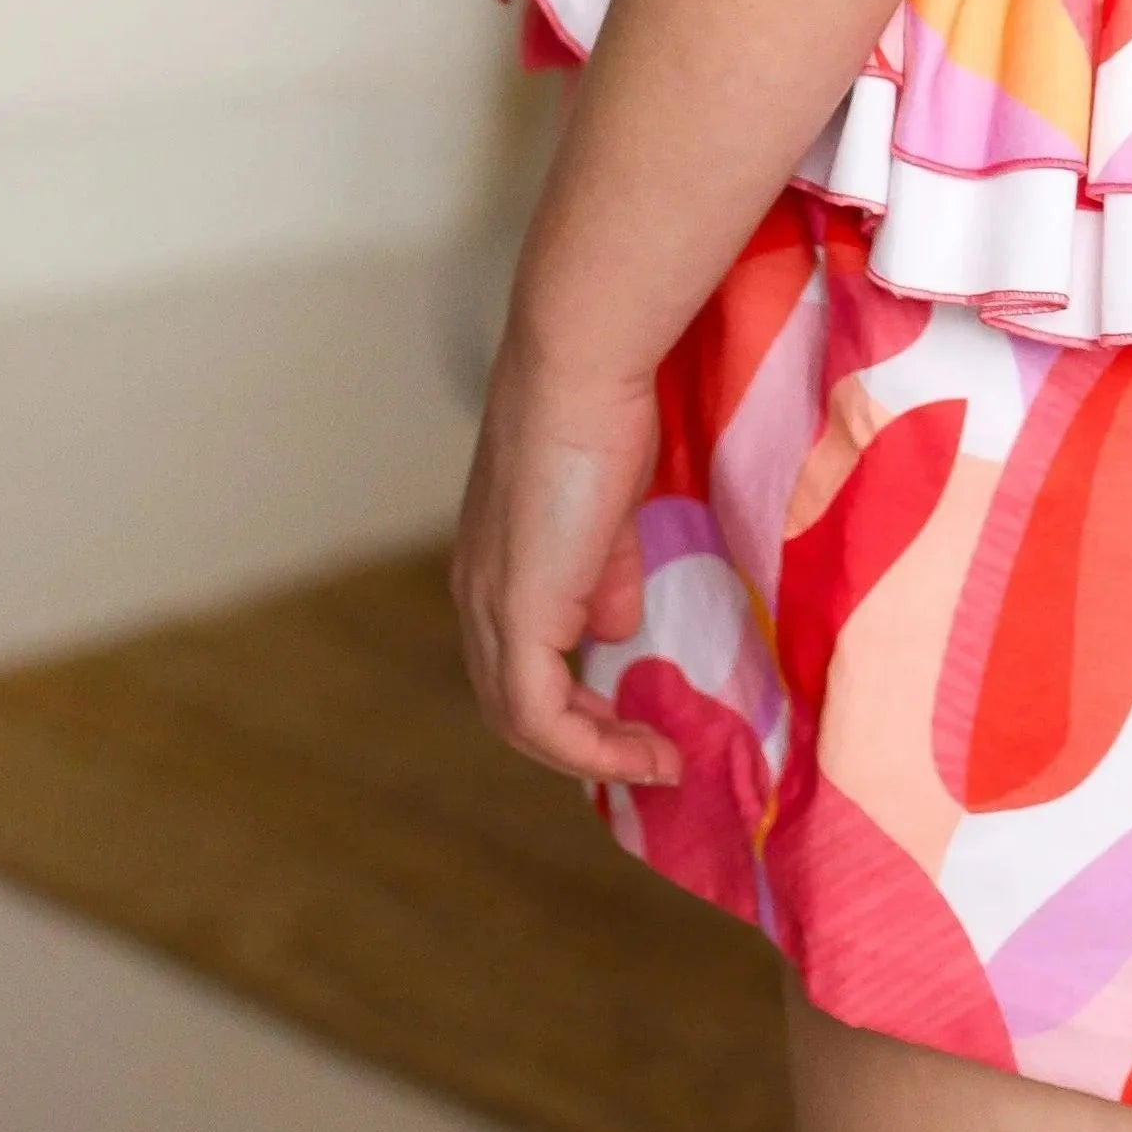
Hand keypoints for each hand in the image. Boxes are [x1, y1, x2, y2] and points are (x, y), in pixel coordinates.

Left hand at [452, 334, 682, 791]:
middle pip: (512, 706)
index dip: (571, 701)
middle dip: (582, 741)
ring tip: (655, 763)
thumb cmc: (600, 412)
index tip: (633, 717)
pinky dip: (595, 749)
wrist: (579, 368)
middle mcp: (476, 597)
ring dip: (592, 755)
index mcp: (491, 566)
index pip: (515, 662)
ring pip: (523, 721)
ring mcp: (490, 610)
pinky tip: (648, 751)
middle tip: (647, 755)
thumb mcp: (608, 507)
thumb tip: (616, 629)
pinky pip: (545, 717)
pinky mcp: (517, 618)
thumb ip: (606, 572)